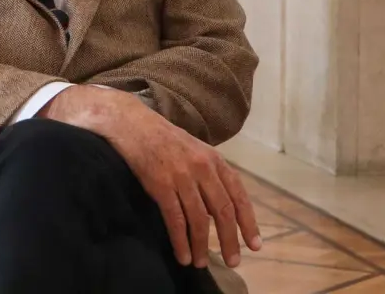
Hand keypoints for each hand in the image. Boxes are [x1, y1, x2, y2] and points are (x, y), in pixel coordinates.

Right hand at [44, 86, 261, 268]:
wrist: (129, 122)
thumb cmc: (160, 136)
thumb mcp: (193, 148)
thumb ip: (208, 173)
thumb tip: (218, 206)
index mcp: (214, 159)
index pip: (238, 195)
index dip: (248, 222)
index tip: (254, 245)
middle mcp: (202, 167)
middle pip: (223, 211)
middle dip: (230, 240)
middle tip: (233, 261)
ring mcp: (181, 176)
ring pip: (199, 219)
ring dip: (202, 245)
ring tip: (202, 263)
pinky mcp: (160, 184)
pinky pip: (175, 219)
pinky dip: (181, 240)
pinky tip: (183, 255)